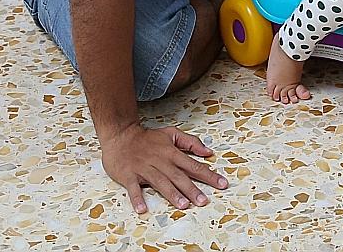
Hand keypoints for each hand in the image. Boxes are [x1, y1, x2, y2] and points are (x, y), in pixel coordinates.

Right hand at [99, 123, 227, 213]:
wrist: (120, 135)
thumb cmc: (146, 138)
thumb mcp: (171, 134)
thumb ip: (190, 142)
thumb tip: (208, 151)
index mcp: (171, 152)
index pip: (193, 165)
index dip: (208, 174)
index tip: (222, 184)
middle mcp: (160, 161)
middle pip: (178, 176)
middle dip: (192, 189)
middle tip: (203, 200)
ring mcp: (144, 168)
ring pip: (160, 182)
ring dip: (171, 193)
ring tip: (183, 205)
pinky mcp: (129, 175)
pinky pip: (133, 188)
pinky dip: (137, 198)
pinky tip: (142, 209)